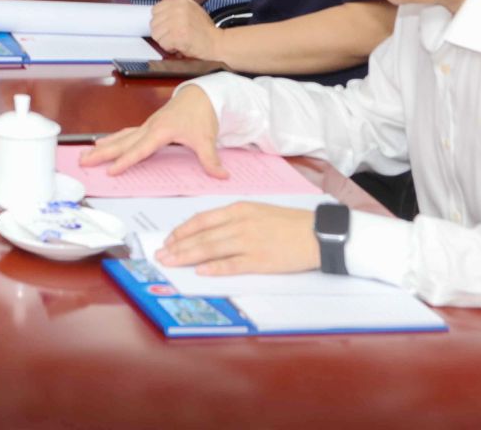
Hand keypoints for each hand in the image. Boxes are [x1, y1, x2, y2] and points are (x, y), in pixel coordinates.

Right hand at [80, 85, 223, 175]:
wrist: (200, 95)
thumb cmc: (200, 114)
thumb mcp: (207, 138)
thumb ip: (211, 159)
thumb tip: (221, 175)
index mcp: (161, 131)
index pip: (140, 149)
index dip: (126, 161)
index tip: (111, 170)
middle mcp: (149, 127)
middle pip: (122, 142)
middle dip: (103, 152)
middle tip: (84, 161)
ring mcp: (146, 126)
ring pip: (121, 137)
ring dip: (104, 146)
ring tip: (87, 154)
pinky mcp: (148, 126)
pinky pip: (126, 133)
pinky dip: (113, 139)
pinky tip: (104, 143)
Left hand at [152, 0, 226, 60]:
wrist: (217, 43)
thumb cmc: (204, 27)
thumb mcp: (192, 6)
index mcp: (180, 2)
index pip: (155, 10)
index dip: (162, 20)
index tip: (172, 25)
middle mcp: (177, 10)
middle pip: (153, 23)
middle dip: (163, 32)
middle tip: (176, 34)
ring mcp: (177, 24)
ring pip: (156, 34)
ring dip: (165, 41)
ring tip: (178, 40)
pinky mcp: (178, 37)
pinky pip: (162, 44)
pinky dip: (170, 48)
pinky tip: (179, 46)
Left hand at [157, 203, 319, 275]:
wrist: (319, 233)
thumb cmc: (289, 222)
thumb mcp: (257, 211)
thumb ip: (233, 219)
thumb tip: (208, 231)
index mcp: (238, 210)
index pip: (201, 220)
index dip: (182, 231)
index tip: (169, 239)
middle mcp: (240, 224)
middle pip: (201, 236)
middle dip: (177, 246)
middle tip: (161, 254)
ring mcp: (250, 242)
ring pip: (210, 249)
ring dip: (187, 257)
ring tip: (171, 263)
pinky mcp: (261, 260)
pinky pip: (232, 265)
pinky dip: (214, 268)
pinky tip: (200, 271)